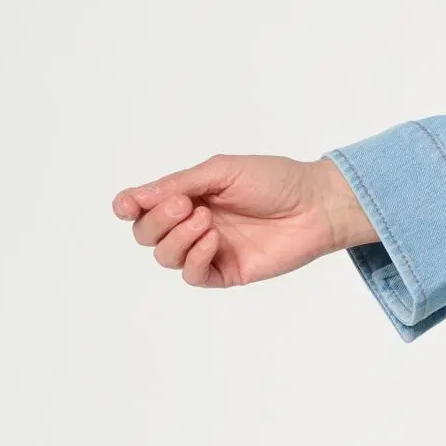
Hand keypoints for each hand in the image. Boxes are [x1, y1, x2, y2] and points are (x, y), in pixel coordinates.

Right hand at [111, 155, 377, 288]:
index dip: (129, 207)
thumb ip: (180, 183)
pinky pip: (193, 275)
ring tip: (206, 219)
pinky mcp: (226, 271)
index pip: (145, 207)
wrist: (317, 204)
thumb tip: (136, 197)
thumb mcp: (223, 171)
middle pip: (147, 234)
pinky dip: (194, 257)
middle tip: (185, 205)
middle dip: (157, 220)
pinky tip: (212, 239)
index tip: (128, 205)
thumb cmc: (276, 179)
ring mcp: (209, 249)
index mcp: (191, 195)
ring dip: (177, 237)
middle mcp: (194, 223)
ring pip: (165, 257)